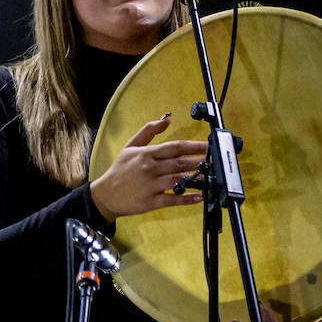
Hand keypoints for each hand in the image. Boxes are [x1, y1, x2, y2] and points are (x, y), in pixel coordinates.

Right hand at [89, 114, 206, 222]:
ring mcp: (150, 186)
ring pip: (178, 180)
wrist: (105, 194)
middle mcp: (149, 168)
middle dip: (200, 161)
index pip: (175, 147)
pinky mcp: (150, 202)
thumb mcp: (130, 146)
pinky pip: (172, 200)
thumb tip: (167, 119)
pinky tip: (199, 197)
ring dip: (197, 179)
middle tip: (216, 160)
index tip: (210, 145)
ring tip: (212, 176)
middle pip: (180, 163)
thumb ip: (148, 131)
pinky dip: (186, 199)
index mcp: (146, 154)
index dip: (195, 146)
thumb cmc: (120, 170)